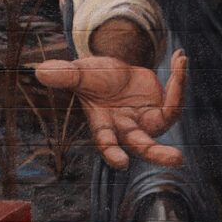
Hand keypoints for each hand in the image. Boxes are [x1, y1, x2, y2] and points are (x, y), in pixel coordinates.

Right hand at [34, 49, 187, 168]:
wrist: (112, 72)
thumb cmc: (91, 78)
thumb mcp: (79, 73)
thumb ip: (64, 75)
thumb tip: (40, 71)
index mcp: (103, 124)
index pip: (107, 142)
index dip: (112, 153)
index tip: (121, 163)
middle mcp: (127, 128)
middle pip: (144, 145)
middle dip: (158, 153)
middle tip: (177, 159)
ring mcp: (146, 120)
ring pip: (167, 120)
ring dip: (178, 93)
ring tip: (181, 65)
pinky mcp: (160, 108)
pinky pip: (175, 98)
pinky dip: (179, 79)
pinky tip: (180, 58)